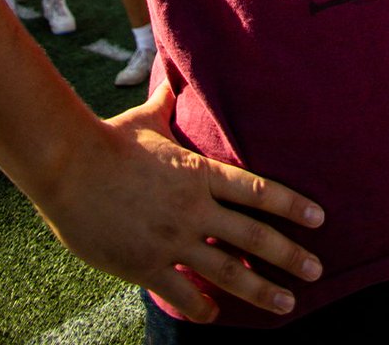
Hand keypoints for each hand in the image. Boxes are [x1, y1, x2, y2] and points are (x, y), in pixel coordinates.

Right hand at [40, 82, 324, 323]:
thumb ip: (168, 100)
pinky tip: (216, 315)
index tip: (319, 219)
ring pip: (228, 272)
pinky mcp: (146, 264)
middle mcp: (194, 208)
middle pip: (254, 236)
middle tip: (317, 271)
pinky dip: (203, 308)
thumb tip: (174, 72)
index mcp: (200, 173)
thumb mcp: (147, 117)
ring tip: (286, 304)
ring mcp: (172, 239)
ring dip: (261, 290)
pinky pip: (184, 293)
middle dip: (290, 255)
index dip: (291, 205)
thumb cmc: (109, 139)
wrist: (69, 167)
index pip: (258, 190)